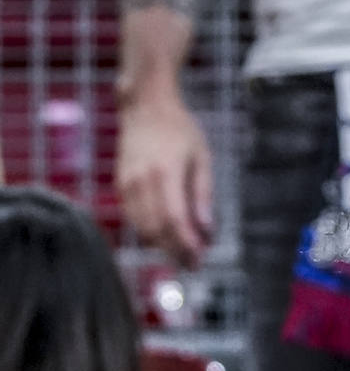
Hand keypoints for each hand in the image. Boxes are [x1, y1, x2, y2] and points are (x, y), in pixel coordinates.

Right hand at [115, 96, 212, 268]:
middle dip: (176, 252)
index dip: (187, 245)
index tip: (200, 260)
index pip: (175, 220)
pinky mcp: (121, 185)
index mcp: (165, 172)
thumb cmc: (180, 131)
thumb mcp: (201, 159)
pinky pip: (134, 219)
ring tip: (183, 255)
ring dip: (163, 247)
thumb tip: (207, 233)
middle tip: (194, 265)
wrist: (145, 106)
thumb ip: (203, 197)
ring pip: (143, 228)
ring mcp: (127, 183)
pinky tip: (166, 237)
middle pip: (158, 230)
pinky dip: (150, 233)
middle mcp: (142, 180)